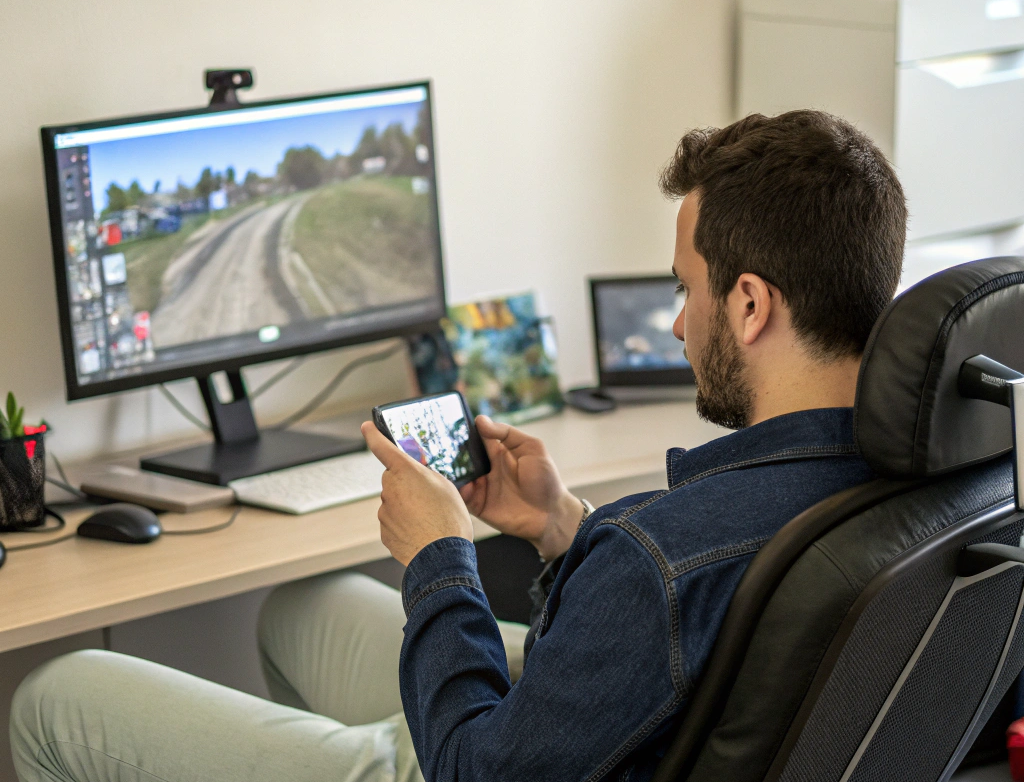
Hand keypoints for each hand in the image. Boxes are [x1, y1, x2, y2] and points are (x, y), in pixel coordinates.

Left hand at [361, 421, 473, 566]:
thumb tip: (418, 477)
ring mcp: (384, 512)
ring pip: (395, 503)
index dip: (373, 435)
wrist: (442, 558)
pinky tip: (421, 532)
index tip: (366, 427)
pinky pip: (394, 522)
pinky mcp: (384, 532)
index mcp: (405, 472)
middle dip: (407, 485)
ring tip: (429, 519)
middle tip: (429, 498)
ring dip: (408, 507)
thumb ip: (427, 475)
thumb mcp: (447, 486)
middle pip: (394, 480)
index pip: (383, 447)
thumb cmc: (449, 521)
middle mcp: (390, 489)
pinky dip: (405, 525)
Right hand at [459, 416, 582, 560]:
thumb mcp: (532, 447)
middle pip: (461, 457)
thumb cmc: (545, 479)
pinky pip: (461, 497)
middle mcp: (485, 468)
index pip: (474, 437)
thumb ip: (506, 433)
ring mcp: (481, 486)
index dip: (462, 431)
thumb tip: (480, 420)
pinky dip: (458, 491)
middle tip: (440, 446)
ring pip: (458, 476)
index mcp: (497, 451)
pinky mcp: (478, 505)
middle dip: (450, 451)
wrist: (550, 515)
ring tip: (446, 465)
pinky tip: (462, 485)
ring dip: (451, 471)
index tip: (449, 424)